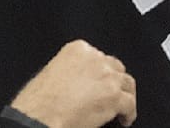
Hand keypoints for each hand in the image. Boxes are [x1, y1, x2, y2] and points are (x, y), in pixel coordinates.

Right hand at [10, 40, 136, 127]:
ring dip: (124, 95)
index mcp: (78, 49)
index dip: (100, 71)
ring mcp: (107, 77)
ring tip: (121, 106)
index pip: (98, 56)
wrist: (42, 114)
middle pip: (116, 67)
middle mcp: (95, 58)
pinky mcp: (115, 97)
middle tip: (111, 93)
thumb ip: (71, 69)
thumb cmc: (39, 99)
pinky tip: (124, 119)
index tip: (99, 81)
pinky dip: (129, 113)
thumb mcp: (52, 72)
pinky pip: (130, 104)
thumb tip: (81, 80)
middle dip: (114, 80)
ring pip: (127, 84)